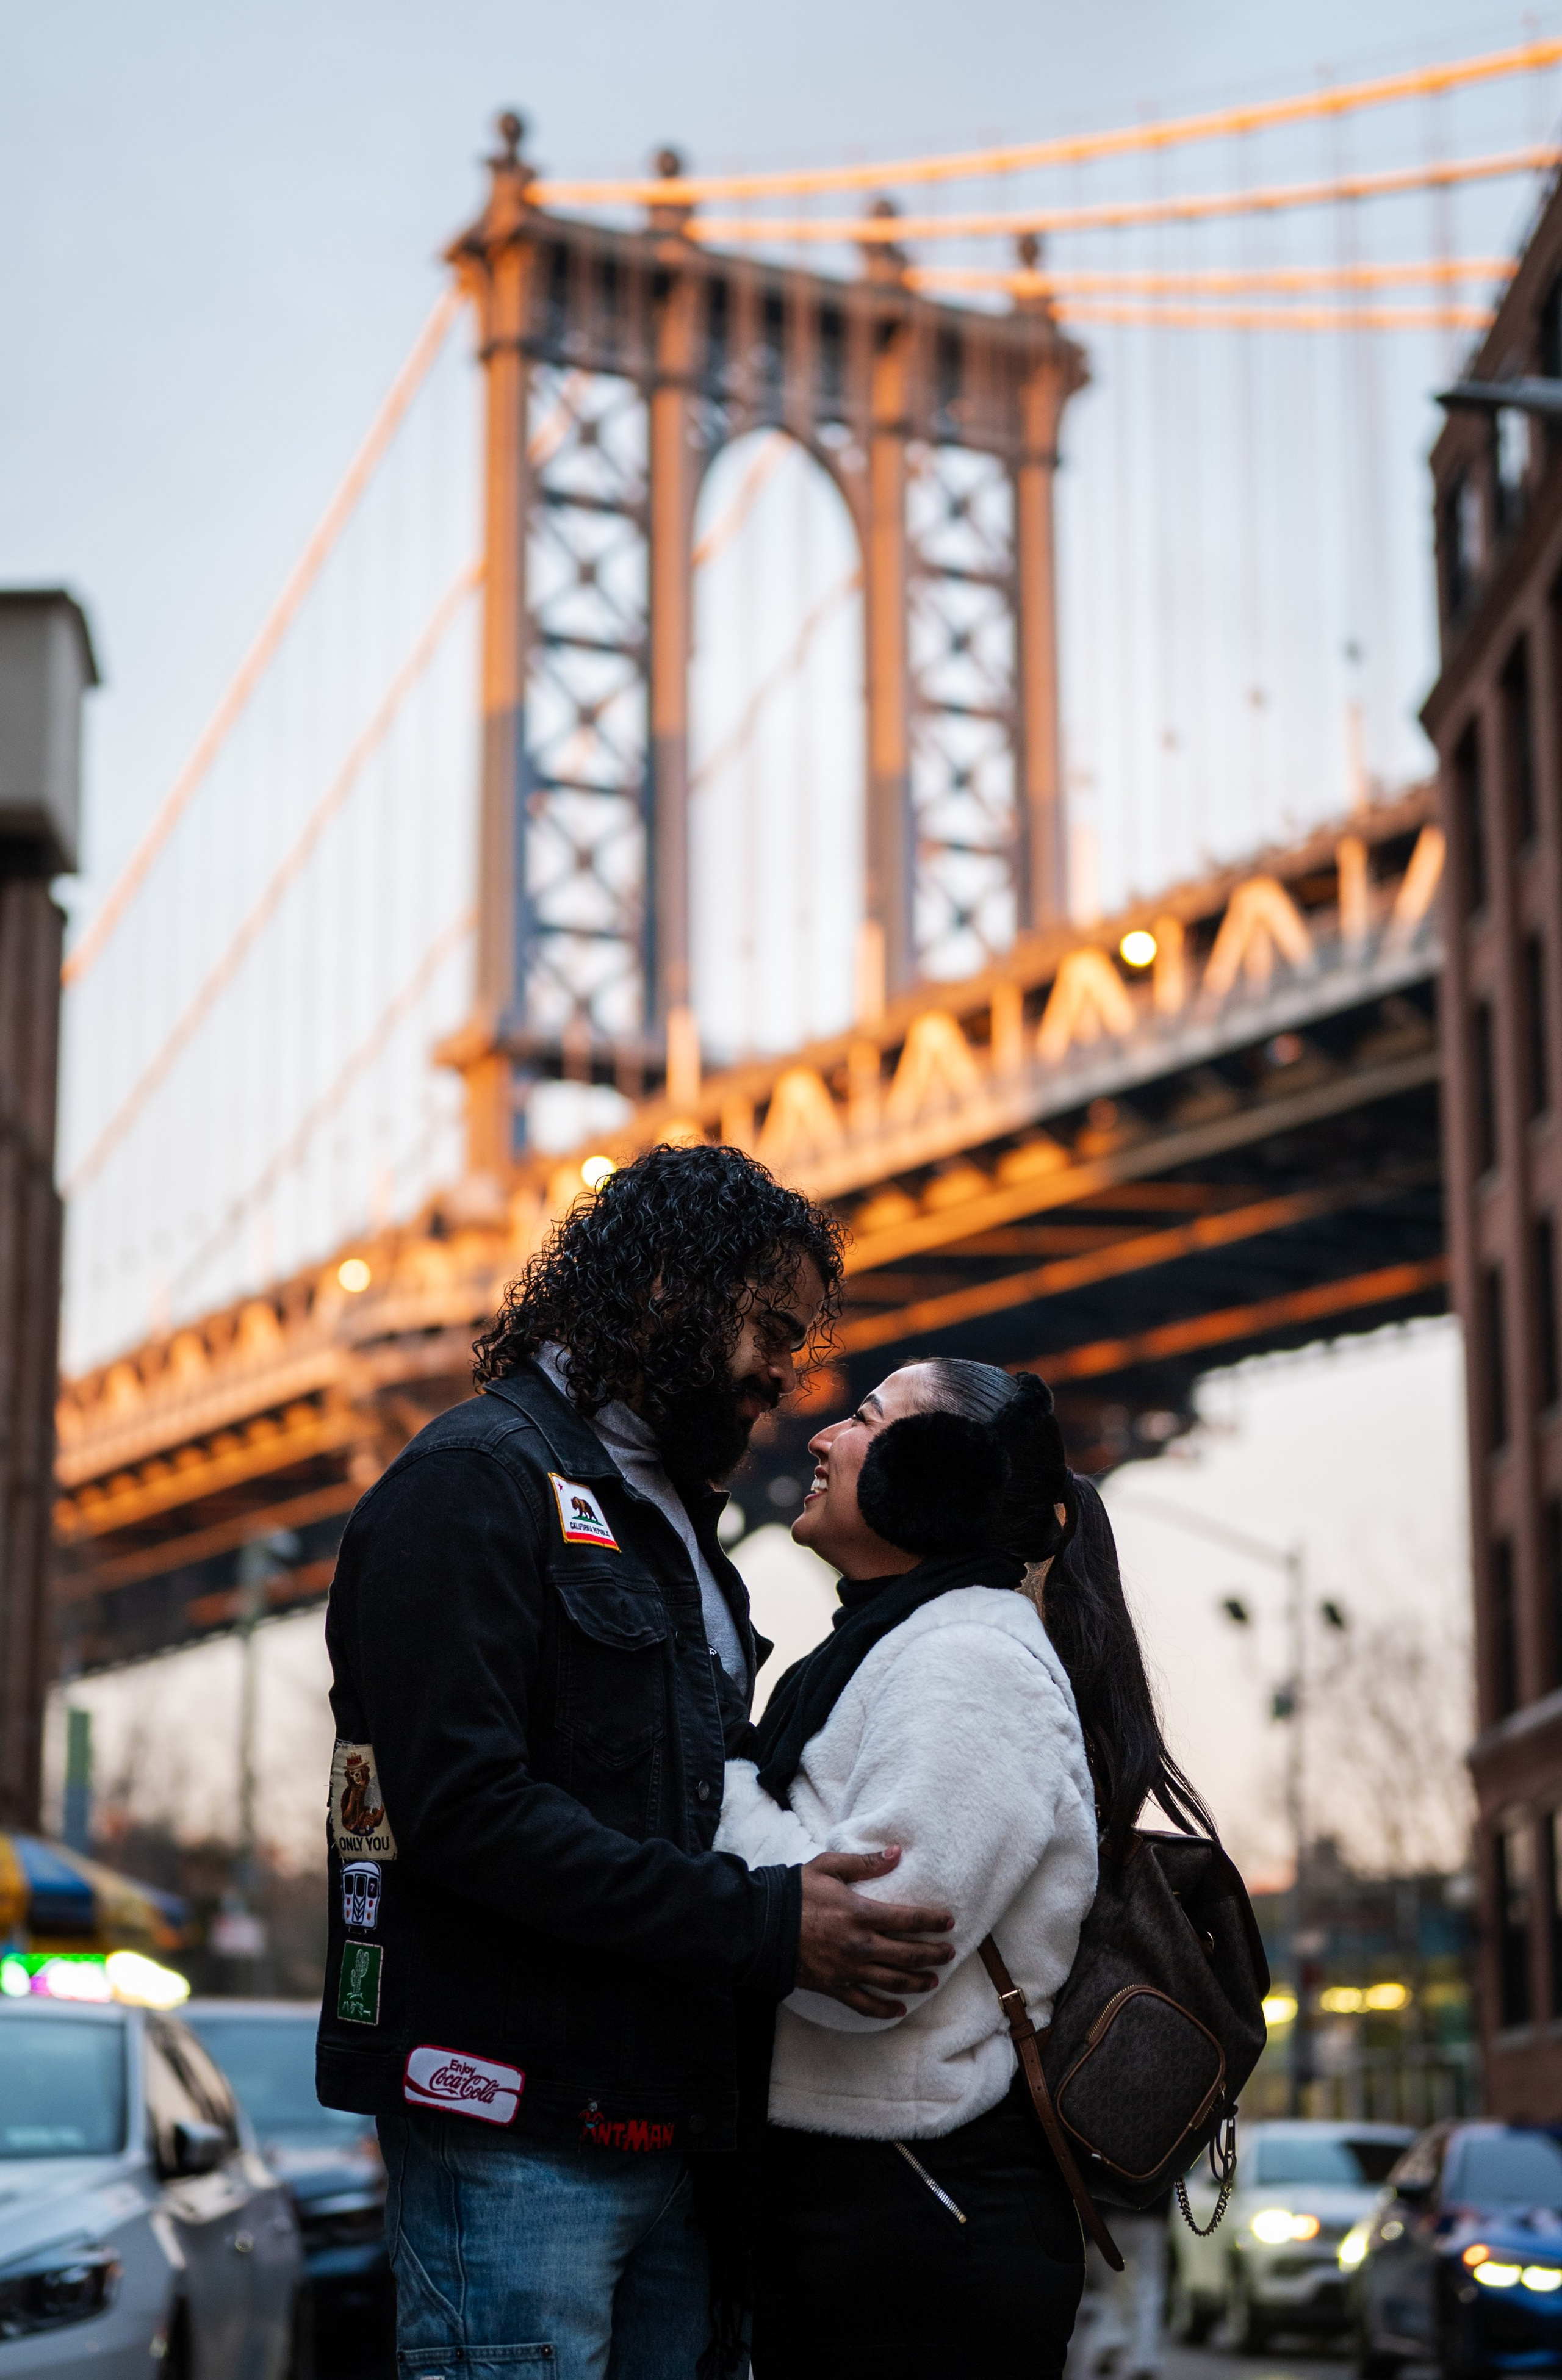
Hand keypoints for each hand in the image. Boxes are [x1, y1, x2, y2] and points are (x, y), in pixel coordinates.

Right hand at [795, 1847, 953, 2018]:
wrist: (760, 1926)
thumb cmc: (794, 1892)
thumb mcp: (828, 1867)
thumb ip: (865, 1862)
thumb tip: (897, 1853)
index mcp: (861, 1913)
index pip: (909, 1919)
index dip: (933, 1921)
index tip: (949, 1922)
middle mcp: (860, 1945)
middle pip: (908, 1954)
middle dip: (933, 1954)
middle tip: (949, 1953)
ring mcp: (848, 1969)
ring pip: (892, 1982)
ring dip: (916, 1982)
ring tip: (932, 1980)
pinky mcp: (834, 1986)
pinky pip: (865, 2004)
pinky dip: (884, 2010)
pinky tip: (898, 2011)